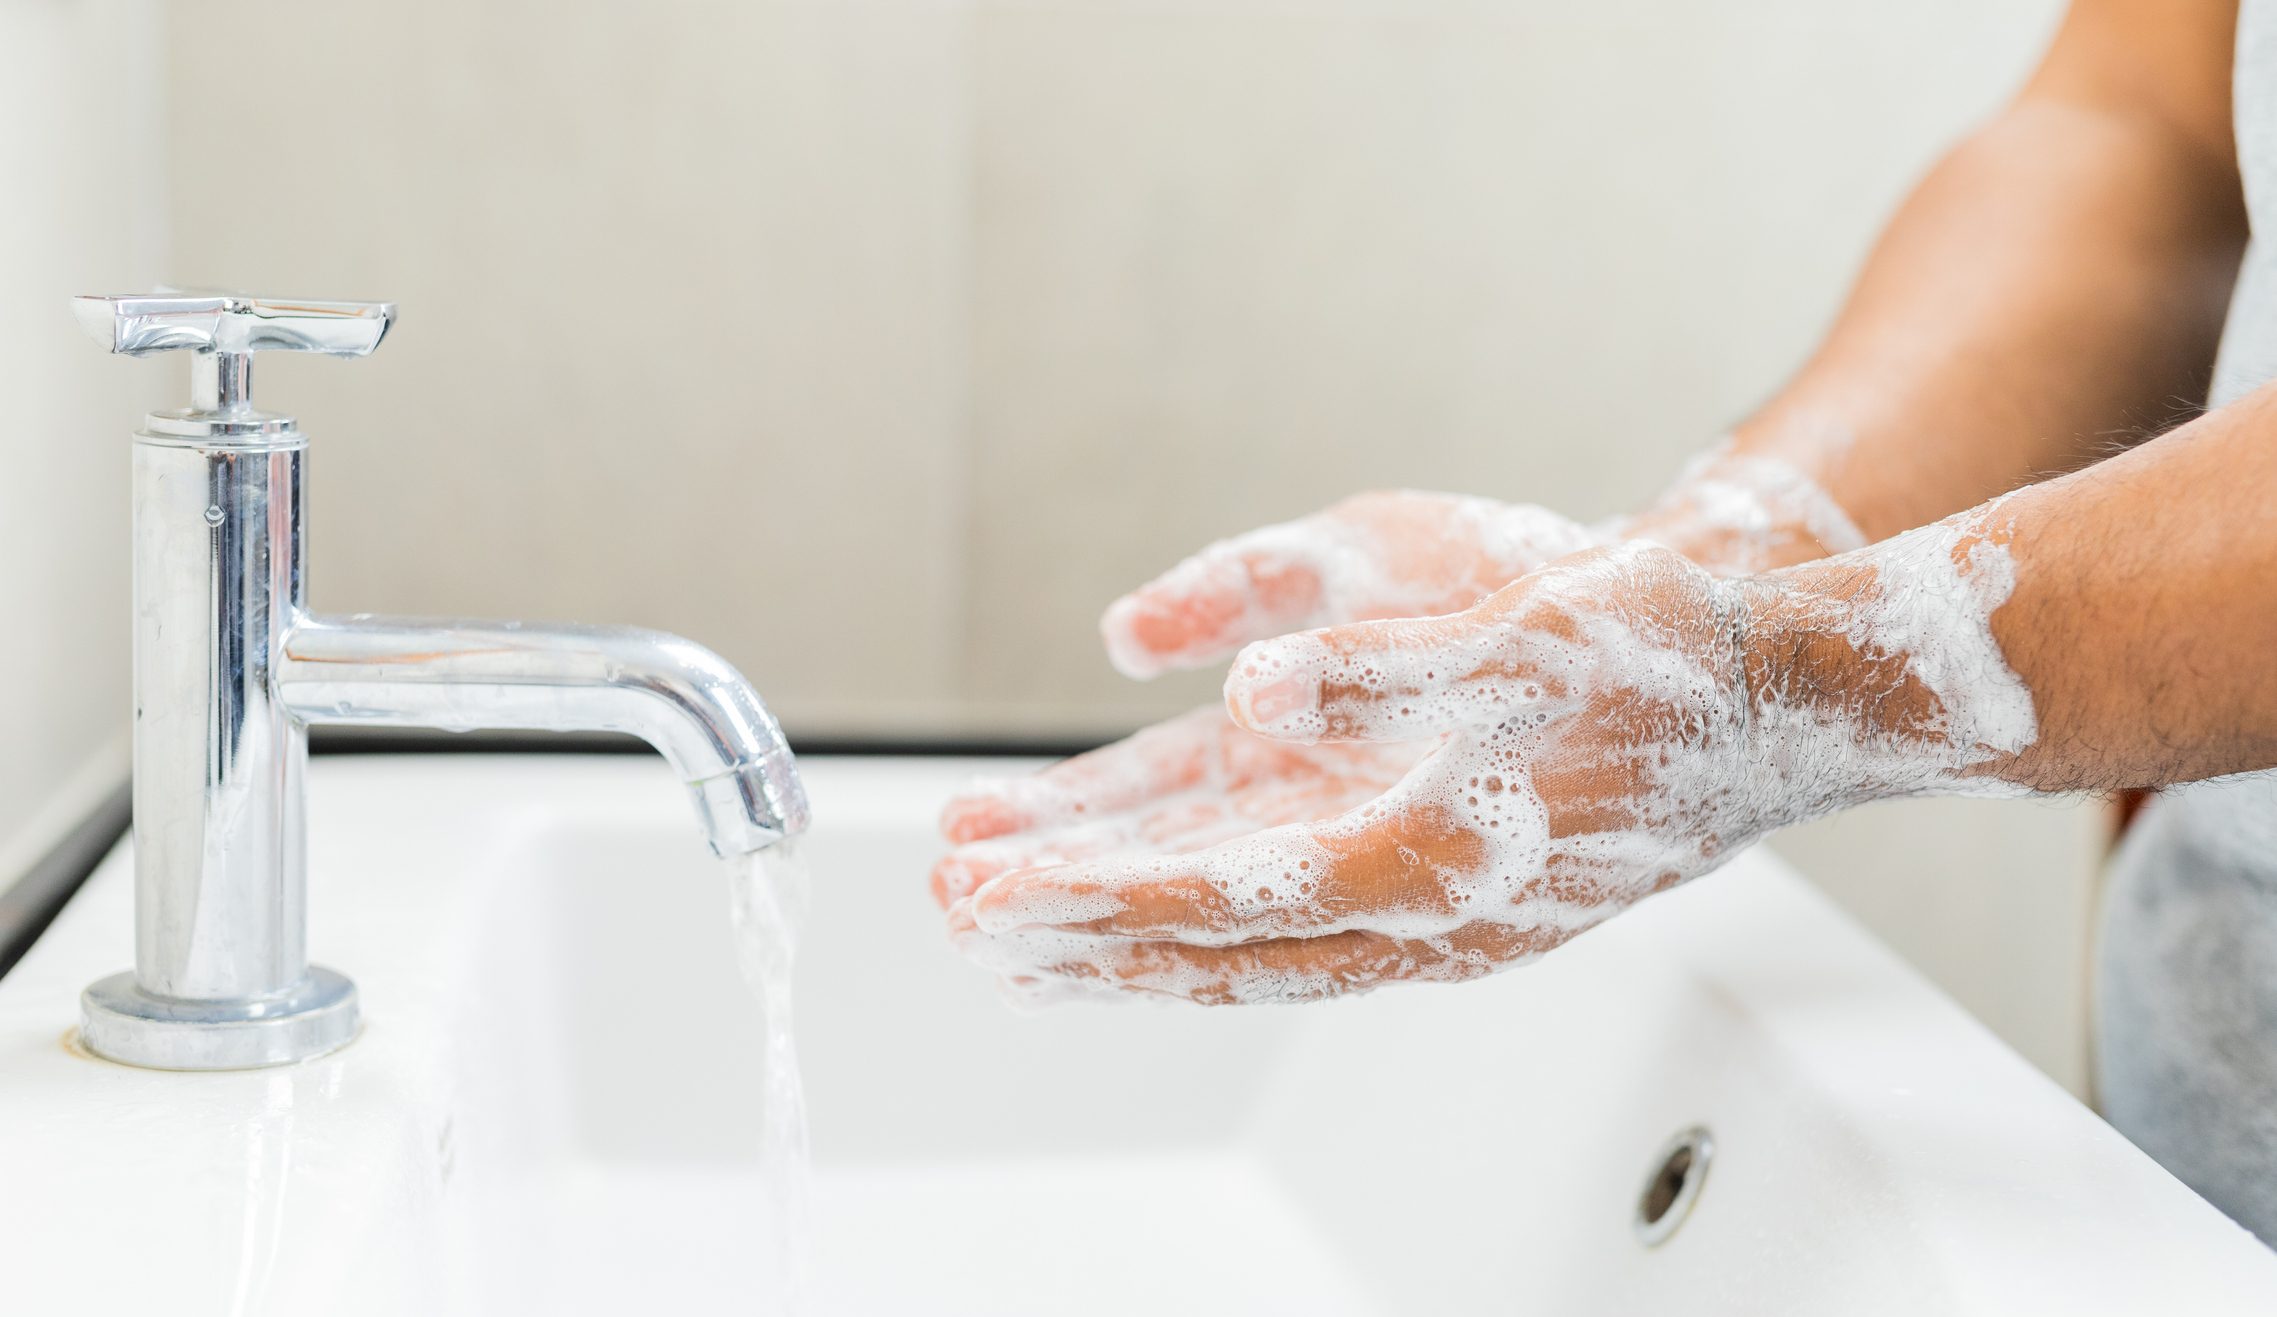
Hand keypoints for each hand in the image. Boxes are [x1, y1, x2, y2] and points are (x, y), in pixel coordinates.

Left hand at [935, 490, 1595, 908]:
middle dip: (1082, 934)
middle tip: (963, 924)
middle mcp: (1413, 906)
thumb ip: (1380, 673)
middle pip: (1210, 942)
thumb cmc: (1656, 661)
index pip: (1227, 904)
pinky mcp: (1415, 860)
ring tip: (999, 898)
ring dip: (1118, 915)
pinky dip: (1187, 884)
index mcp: (1430, 860)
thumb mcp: (1522, 637)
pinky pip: (1276, 893)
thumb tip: (1250, 689)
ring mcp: (1414, 894)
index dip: (1102, 905)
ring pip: (1232, 925)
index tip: (996, 901)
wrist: (1769, 697)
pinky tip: (1123, 858)